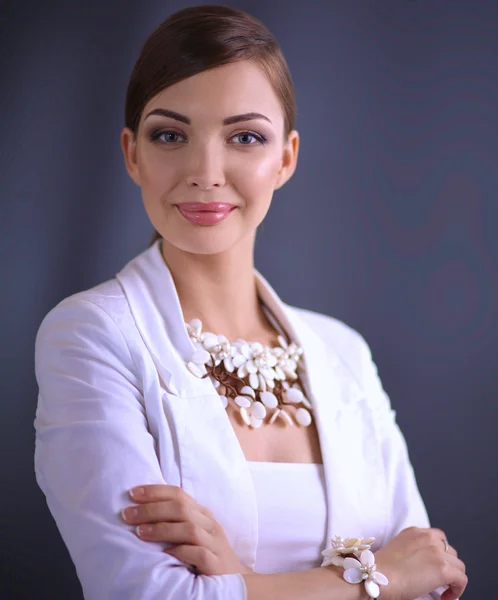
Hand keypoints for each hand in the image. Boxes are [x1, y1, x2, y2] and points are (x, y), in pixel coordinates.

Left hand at [120, 484, 252, 575]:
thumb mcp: (193, 533)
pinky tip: (165, 554)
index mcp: (202, 513)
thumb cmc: (206, 555)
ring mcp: (215, 543)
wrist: (234, 581)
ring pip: (190, 528)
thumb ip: (175, 521)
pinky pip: (200, 554)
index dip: (155, 491)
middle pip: (181, 508)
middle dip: (152, 509)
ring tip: (139, 532)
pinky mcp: (217, 564)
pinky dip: (181, 552)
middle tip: (127, 515)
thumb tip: (141, 511)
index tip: (132, 493)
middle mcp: (209, 524)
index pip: (179, 494)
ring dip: (162, 528)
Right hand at [374, 527, 466, 599]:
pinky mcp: (443, 569)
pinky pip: (461, 580)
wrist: (377, 576)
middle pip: (450, 551)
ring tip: (442, 590)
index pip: (437, 538)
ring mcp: (437, 552)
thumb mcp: (397, 550)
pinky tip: (445, 597)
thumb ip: (412, 551)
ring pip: (459, 565)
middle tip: (439, 580)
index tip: (434, 567)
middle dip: (447, 565)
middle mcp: (428, 537)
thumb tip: (423, 567)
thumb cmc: (381, 568)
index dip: (439, 554)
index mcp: (414, 531)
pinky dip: (457, 590)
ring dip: (453, 577)